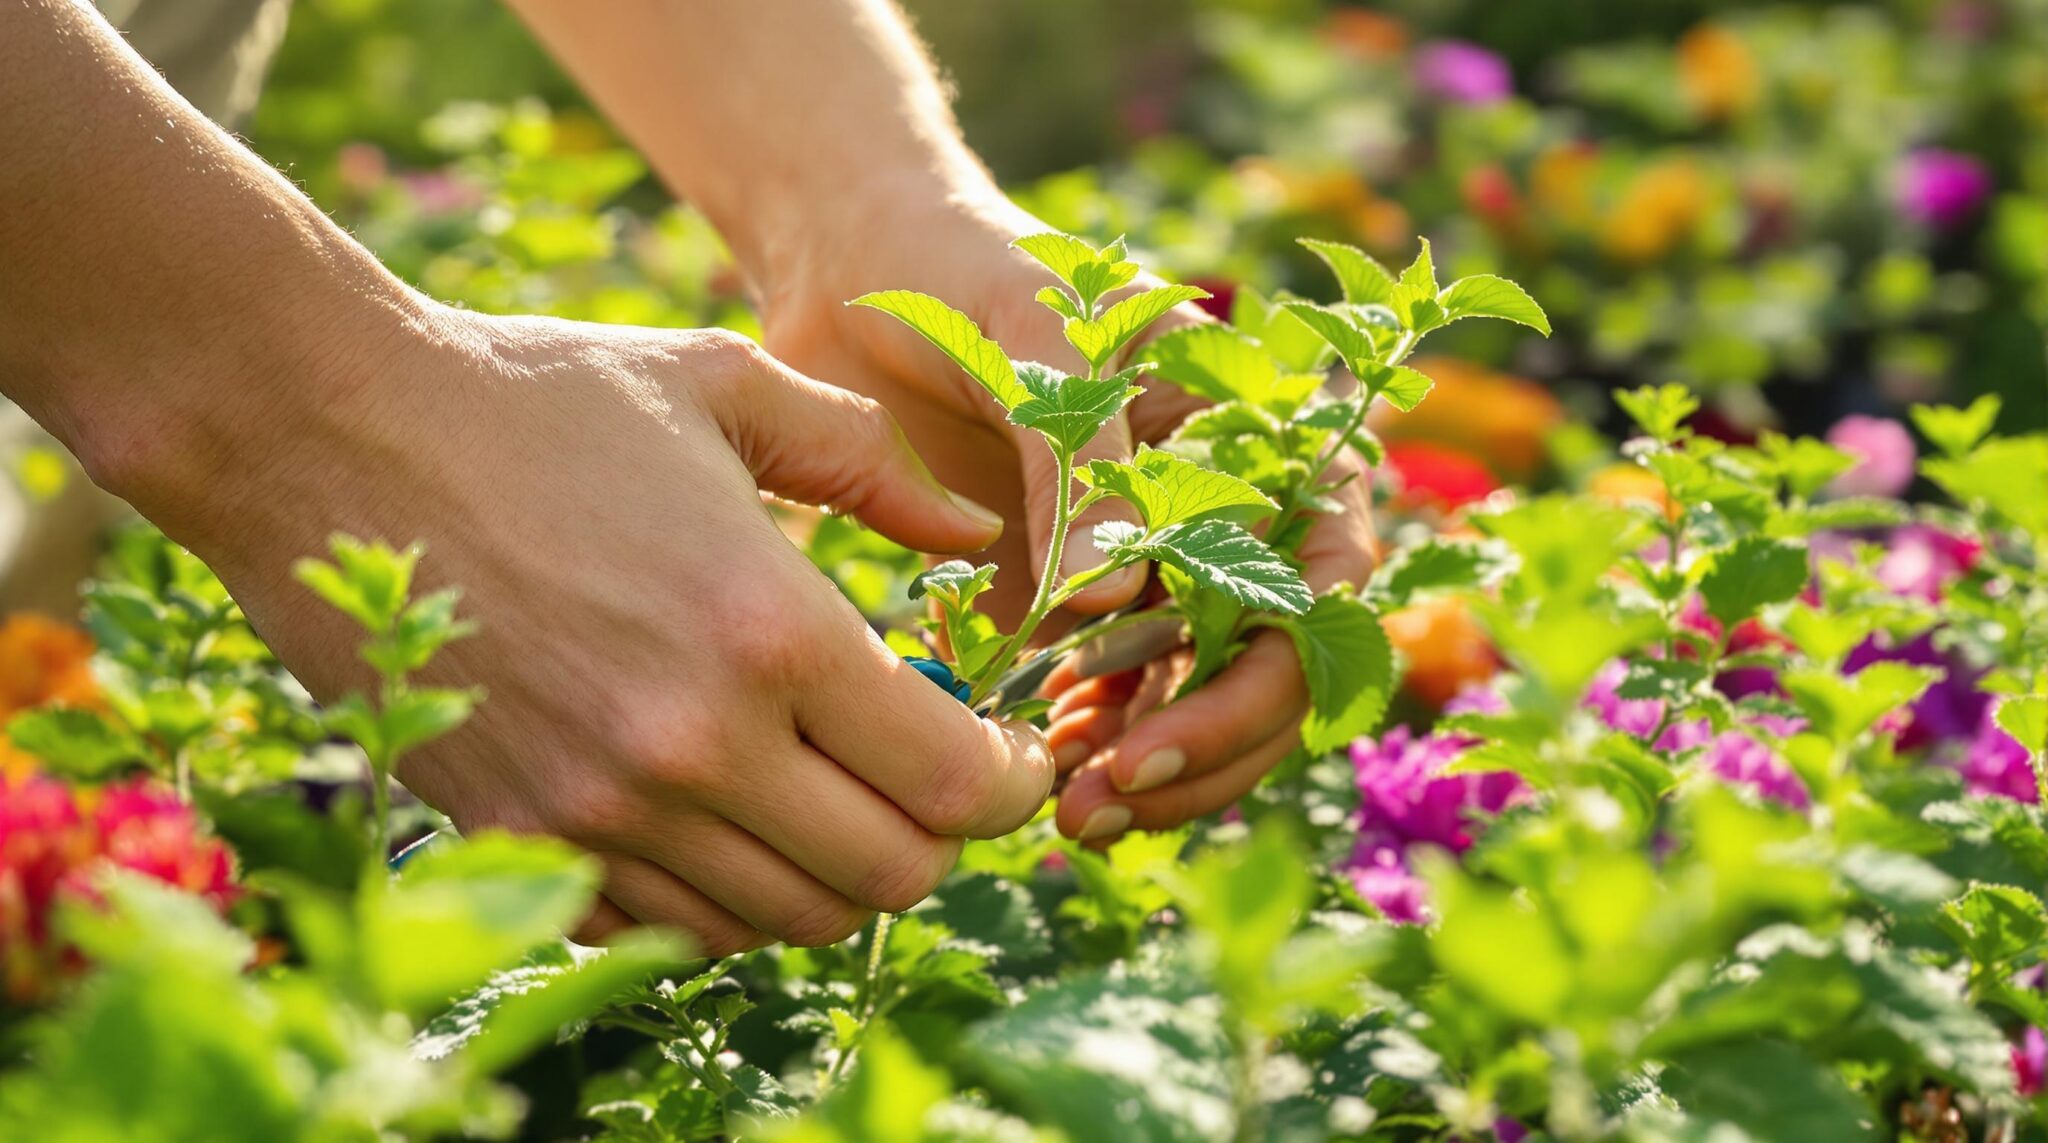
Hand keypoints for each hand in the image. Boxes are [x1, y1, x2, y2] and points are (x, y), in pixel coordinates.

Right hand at [125, 306, 1054, 953]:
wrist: (326, 434)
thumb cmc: (540, 393)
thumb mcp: (727, 382)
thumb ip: (869, 460)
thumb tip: (969, 531)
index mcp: (768, 630)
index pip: (952, 783)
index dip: (1010, 781)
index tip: (1008, 749)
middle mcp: (692, 745)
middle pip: (886, 877)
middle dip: (940, 835)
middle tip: (934, 772)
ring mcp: (597, 807)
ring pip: (783, 920)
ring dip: (837, 868)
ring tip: (833, 787)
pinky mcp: (518, 834)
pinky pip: (669, 922)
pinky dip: (728, 891)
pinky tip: (729, 810)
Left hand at [757, 190, 1375, 843]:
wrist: (854, 268)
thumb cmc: (957, 269)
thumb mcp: (1030, 334)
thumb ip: (1078, 459)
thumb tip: (1111, 602)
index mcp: (1247, 430)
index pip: (1325, 569)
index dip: (1278, 664)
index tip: (1178, 722)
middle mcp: (1220, 506)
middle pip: (1275, 660)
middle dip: (1209, 743)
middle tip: (1108, 798)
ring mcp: (1151, 562)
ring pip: (1202, 697)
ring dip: (1156, 768)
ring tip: (1070, 814)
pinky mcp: (1077, 601)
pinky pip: (1119, 699)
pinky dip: (1096, 747)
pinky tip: (1046, 771)